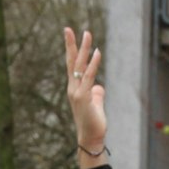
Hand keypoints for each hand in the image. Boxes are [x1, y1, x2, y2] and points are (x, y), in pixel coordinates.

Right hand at [62, 27, 106, 168]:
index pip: (71, 65)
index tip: (69, 35)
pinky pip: (89, 77)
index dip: (70, 50)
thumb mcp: (95, 104)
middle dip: (71, 44)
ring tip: (87, 34)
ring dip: (84, 49)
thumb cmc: (94, 123)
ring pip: (79, 66)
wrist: (91, 139)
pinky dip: (93, 64)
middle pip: (71, 62)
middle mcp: (73, 88)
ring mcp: (77, 93)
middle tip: (70, 29)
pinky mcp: (84, 98)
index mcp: (74, 89)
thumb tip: (99, 86)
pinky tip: (96, 52)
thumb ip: (96, 93)